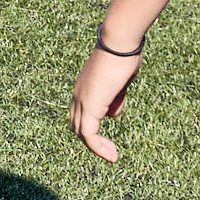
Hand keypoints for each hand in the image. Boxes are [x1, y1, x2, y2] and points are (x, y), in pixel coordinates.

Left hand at [70, 45, 144, 160]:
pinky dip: (97, 147)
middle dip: (92, 140)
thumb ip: (115, 98)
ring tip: (112, 156)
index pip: (80, 115)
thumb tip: (112, 114)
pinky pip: (89, 134)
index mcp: (84, 88)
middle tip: (111, 151)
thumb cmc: (123, 56)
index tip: (108, 138)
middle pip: (77, 125)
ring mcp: (82, 100)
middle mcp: (78, 95)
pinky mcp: (90, 105)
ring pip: (81, 132)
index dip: (91, 129)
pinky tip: (111, 155)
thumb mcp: (120, 83)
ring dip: (96, 147)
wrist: (119, 43)